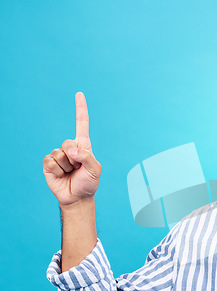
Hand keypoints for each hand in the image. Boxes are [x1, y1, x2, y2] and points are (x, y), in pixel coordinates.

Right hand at [43, 92, 100, 206]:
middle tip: (78, 169)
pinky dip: (57, 170)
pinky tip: (61, 175)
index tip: (79, 94)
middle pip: (68, 143)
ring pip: (59, 155)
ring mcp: (58, 155)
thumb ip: (87, 157)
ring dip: (67, 167)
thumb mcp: (95, 170)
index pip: (81, 124)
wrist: (77, 197)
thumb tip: (72, 150)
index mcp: (83, 145)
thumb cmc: (89, 182)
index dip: (80, 109)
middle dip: (74, 158)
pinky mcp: (48, 163)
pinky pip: (50, 161)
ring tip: (71, 173)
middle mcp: (70, 147)